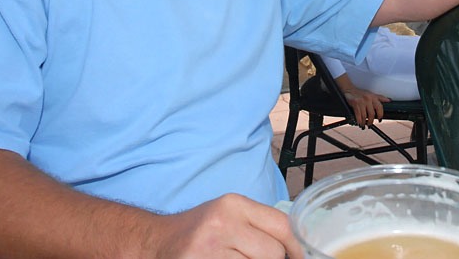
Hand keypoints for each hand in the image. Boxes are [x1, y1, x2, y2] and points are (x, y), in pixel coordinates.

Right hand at [154, 194, 302, 258]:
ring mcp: (210, 250)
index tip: (302, 257)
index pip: (282, 225)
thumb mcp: (229, 215)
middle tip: (255, 258)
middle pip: (273, 253)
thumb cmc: (199, 231)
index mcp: (233, 205)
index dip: (298, 247)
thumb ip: (260, 224)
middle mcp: (222, 224)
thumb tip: (296, 246)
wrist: (157, 243)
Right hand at [342, 87, 389, 127]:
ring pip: (365, 116)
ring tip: (364, 124)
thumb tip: (389, 100)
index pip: (379, 107)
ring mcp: (361, 102)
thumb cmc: (361, 93)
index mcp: (373, 97)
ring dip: (364, 122)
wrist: (349, 89)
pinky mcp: (355, 104)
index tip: (379, 120)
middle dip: (371, 121)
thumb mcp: (371, 94)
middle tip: (370, 124)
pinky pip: (358, 115)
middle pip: (372, 114)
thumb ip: (380, 98)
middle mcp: (368, 99)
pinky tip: (359, 123)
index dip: (380, 115)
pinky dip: (359, 121)